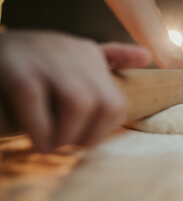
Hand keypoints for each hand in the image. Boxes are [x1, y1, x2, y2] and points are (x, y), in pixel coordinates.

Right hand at [0, 31, 151, 151]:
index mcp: (90, 54)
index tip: (86, 142)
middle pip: (103, 103)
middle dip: (90, 135)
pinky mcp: (16, 66)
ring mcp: (45, 57)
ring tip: (54, 146)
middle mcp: (73, 52)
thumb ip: (113, 58)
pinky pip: (35, 100)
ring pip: (77, 102)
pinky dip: (39, 128)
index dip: (106, 130)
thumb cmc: (41, 62)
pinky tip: (38, 142)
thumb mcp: (79, 56)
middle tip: (71, 147)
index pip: (117, 102)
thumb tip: (147, 56)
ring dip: (67, 134)